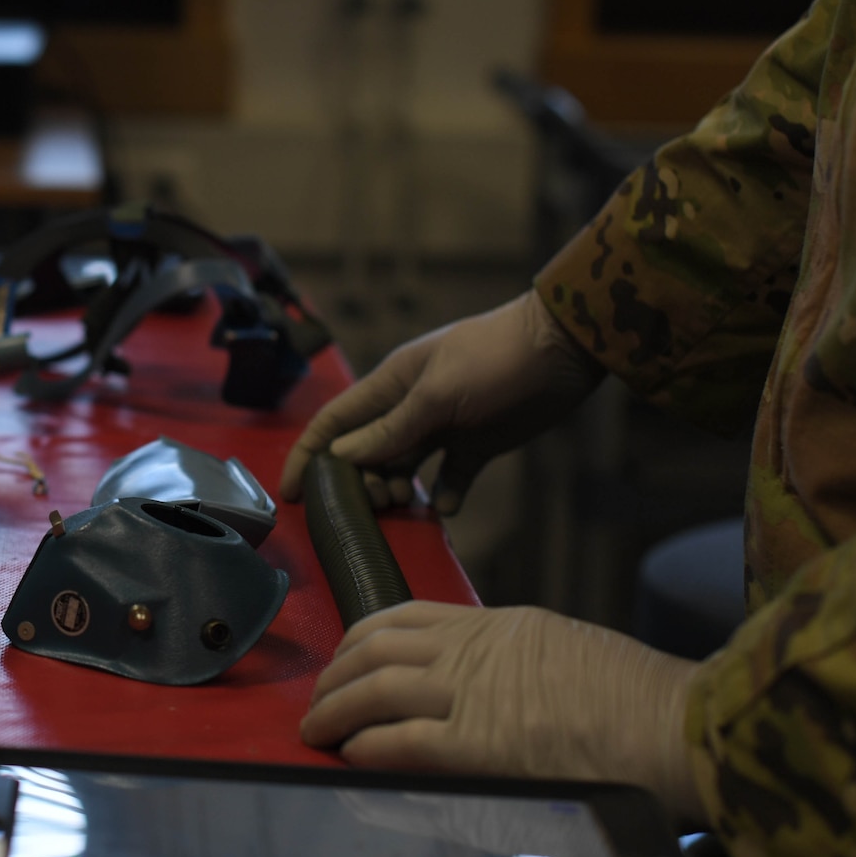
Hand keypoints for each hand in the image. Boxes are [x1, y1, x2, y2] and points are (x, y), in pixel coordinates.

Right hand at [278, 290, 603, 510]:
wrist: (563, 350)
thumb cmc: (495, 361)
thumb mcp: (439, 396)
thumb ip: (392, 428)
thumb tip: (343, 455)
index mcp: (391, 386)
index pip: (334, 422)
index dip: (308, 456)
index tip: (291, 495)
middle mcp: (410, 407)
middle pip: (365, 453)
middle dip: (361, 482)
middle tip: (379, 501)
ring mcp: (443, 427)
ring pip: (402, 468)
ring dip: (396, 490)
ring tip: (406, 503)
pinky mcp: (476, 444)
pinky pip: (448, 478)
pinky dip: (442, 496)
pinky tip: (445, 506)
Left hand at [300, 600, 703, 823]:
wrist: (675, 724)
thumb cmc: (637, 699)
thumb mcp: (564, 650)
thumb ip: (512, 661)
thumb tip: (480, 687)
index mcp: (498, 625)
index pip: (406, 617)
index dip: (361, 640)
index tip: (344, 660)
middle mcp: (477, 651)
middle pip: (376, 648)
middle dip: (335, 675)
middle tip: (317, 702)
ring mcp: (476, 694)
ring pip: (376, 687)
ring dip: (335, 709)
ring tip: (316, 731)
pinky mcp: (482, 745)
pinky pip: (402, 739)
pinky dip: (366, 744)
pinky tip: (351, 754)